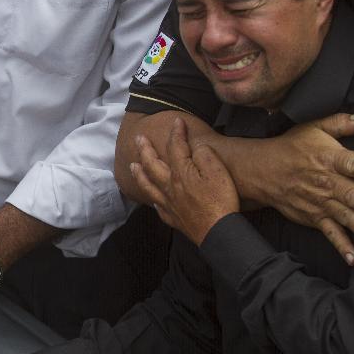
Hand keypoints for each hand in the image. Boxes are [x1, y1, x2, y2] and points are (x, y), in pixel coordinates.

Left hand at [131, 117, 238, 244]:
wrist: (219, 232)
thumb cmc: (221, 201)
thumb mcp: (218, 172)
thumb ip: (205, 156)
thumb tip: (196, 148)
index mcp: (181, 173)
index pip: (176, 147)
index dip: (177, 132)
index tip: (177, 121)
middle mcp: (170, 187)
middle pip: (152, 165)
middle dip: (145, 149)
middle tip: (138, 138)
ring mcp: (169, 204)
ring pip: (148, 185)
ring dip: (139, 173)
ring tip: (132, 165)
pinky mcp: (174, 218)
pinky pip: (158, 207)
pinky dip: (152, 200)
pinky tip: (152, 199)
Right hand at [247, 113, 353, 265]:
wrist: (261, 170)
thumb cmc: (292, 147)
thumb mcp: (313, 128)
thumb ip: (340, 123)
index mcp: (327, 157)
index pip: (350, 163)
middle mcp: (324, 181)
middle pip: (350, 194)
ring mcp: (318, 201)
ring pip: (342, 215)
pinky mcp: (312, 216)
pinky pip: (329, 232)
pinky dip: (340, 245)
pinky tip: (353, 257)